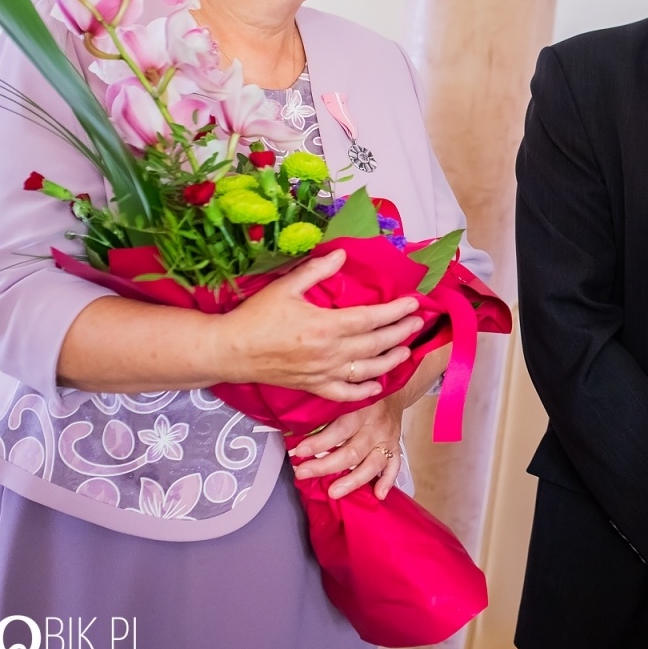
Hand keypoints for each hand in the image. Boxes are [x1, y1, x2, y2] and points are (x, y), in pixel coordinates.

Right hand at [221, 250, 423, 401]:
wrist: (229, 351)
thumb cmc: (255, 316)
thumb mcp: (285, 286)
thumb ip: (317, 270)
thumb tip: (342, 255)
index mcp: (325, 325)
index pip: (371, 318)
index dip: (395, 311)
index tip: (413, 303)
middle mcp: (329, 352)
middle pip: (375, 344)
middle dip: (400, 333)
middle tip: (417, 322)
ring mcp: (322, 373)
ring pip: (366, 371)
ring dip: (390, 361)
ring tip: (406, 350)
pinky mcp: (312, 387)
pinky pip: (344, 394)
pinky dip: (363, 392)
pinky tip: (376, 385)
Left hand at [288, 394, 406, 499]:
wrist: (392, 388)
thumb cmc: (362, 394)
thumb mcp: (346, 394)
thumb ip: (329, 410)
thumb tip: (298, 430)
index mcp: (362, 408)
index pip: (340, 429)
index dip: (319, 442)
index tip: (299, 452)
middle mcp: (376, 425)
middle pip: (353, 451)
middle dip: (326, 466)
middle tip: (304, 473)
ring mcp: (388, 438)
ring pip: (372, 463)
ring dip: (353, 481)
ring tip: (334, 492)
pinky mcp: (396, 446)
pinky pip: (394, 466)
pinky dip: (387, 481)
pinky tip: (378, 494)